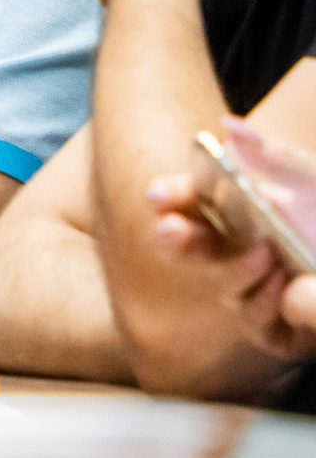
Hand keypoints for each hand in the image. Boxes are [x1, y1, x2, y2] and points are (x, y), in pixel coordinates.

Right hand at [149, 118, 315, 361]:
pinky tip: (285, 283)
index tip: (157, 194)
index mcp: (243, 216)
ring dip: (238, 271)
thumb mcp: (312, 181)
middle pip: (193, 249)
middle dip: (176, 239)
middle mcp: (245, 254)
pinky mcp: (281, 330)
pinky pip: (258, 322)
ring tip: (265, 252)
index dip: (172, 199)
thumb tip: (227, 126)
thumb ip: (277, 155)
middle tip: (168, 229)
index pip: (193, 205)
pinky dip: (266, 303)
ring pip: (228, 289)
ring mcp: (261, 293)